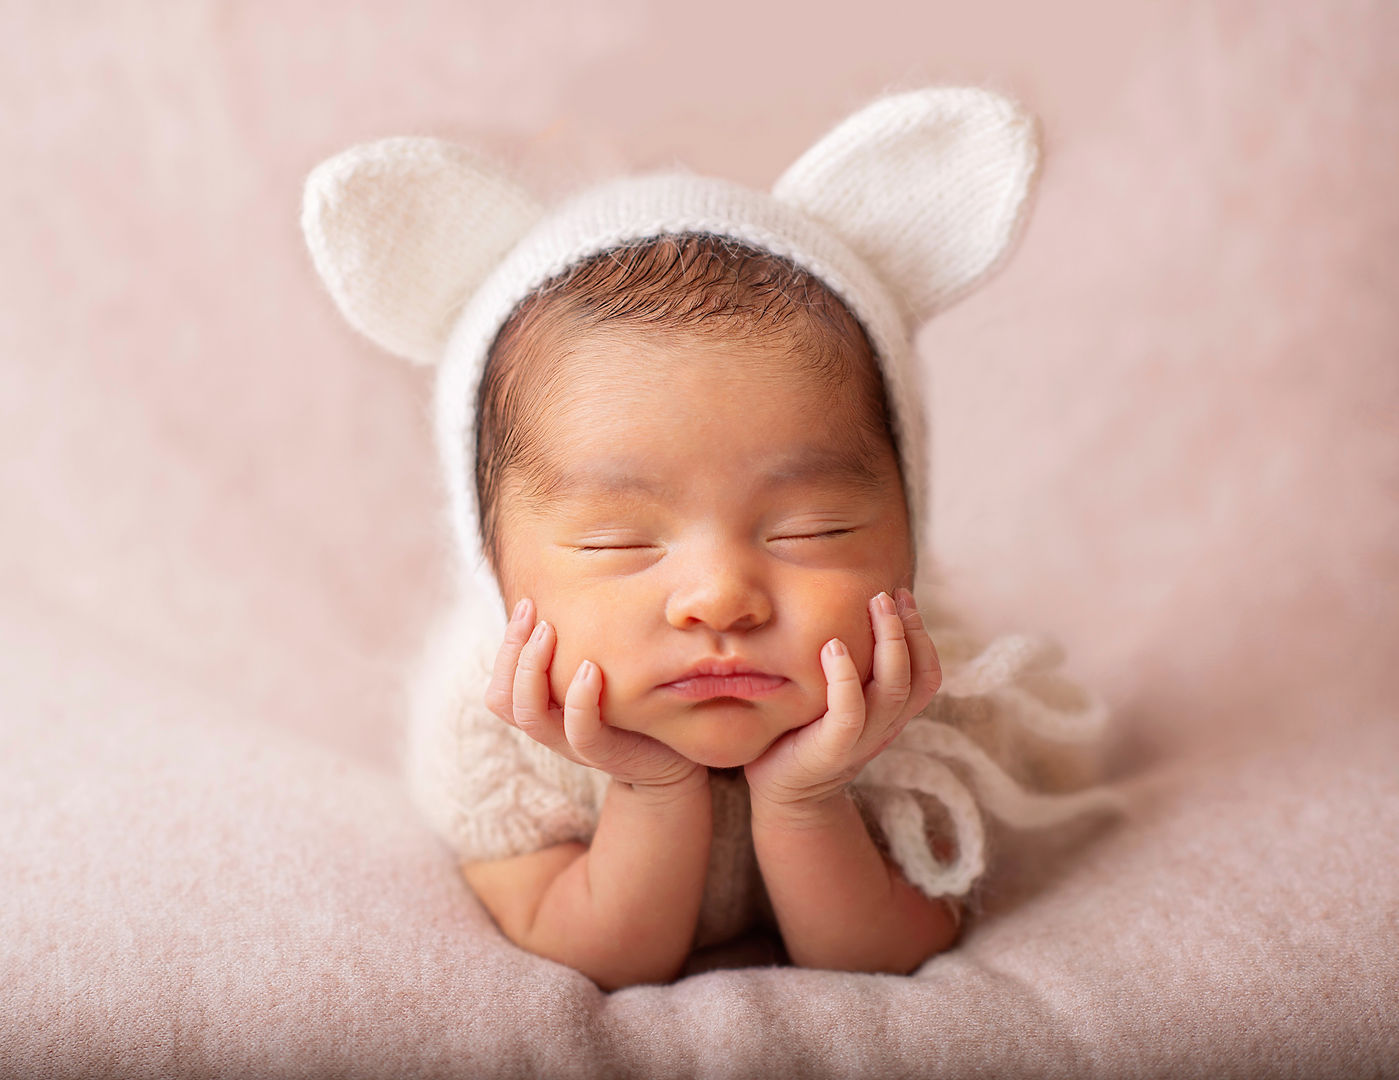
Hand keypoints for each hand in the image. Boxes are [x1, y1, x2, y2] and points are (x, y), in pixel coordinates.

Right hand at [484, 598, 703, 793]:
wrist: (673, 759)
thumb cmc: (636, 707)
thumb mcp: (605, 672)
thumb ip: (583, 646)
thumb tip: (576, 586)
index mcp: (545, 710)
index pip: (500, 686)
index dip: (505, 645)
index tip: (527, 602)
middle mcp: (552, 728)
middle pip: (503, 699)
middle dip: (511, 650)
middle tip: (533, 612)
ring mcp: (575, 745)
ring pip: (530, 716)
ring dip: (533, 669)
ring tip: (549, 631)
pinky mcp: (607, 754)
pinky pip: (580, 732)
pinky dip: (580, 699)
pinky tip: (591, 668)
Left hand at [744, 588, 940, 818]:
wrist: (783, 796)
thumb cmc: (801, 734)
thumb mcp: (834, 698)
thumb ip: (850, 668)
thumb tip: (843, 609)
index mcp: (891, 714)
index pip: (927, 673)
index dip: (922, 633)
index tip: (902, 594)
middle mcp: (885, 727)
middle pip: (918, 676)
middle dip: (908, 628)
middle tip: (888, 593)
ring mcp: (862, 740)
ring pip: (894, 688)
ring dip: (889, 642)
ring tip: (874, 605)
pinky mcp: (832, 749)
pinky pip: (850, 711)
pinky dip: (846, 676)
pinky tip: (833, 645)